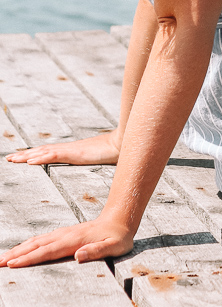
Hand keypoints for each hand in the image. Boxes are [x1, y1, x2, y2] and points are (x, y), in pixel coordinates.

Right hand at [0, 215, 133, 267]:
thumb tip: (78, 256)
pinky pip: (42, 240)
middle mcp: (65, 235)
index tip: (13, 265)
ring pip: (37, 241)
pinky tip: (22, 249)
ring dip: (19, 249)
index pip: (47, 251)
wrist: (121, 219)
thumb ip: (96, 251)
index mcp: (74, 240)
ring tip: (4, 258)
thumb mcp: (113, 246)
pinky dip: (28, 245)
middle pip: (36, 245)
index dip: (30, 258)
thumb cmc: (118, 236)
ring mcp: (64, 233)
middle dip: (16, 254)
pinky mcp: (64, 234)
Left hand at [5, 130, 120, 166]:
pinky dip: (40, 158)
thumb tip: (97, 163)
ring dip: (27, 156)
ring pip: (43, 152)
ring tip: (12, 159)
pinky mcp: (74, 153)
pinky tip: (30, 162)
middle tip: (9, 158)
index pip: (50, 152)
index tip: (23, 157)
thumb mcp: (101, 159)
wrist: (124, 142)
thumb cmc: (115, 151)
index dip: (36, 154)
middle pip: (42, 151)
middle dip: (25, 154)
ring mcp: (71, 150)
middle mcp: (69, 149)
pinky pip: (54, 155)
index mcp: (73, 151)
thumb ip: (95, 161)